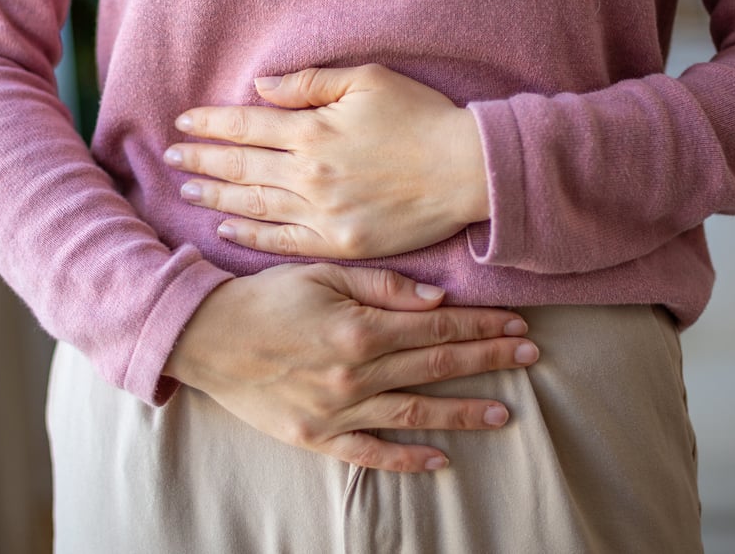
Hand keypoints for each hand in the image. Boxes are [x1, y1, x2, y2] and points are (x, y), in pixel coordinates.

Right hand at [163, 263, 538, 472]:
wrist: (203, 337)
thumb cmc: (263, 298)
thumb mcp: (321, 274)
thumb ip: (382, 288)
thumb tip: (436, 300)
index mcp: (360, 328)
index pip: (438, 326)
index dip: (482, 325)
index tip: (517, 324)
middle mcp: (356, 374)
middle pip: (437, 365)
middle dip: (489, 359)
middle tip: (530, 357)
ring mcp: (338, 411)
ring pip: (415, 414)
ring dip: (464, 412)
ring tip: (505, 413)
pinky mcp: (317, 437)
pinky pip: (370, 453)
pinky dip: (406, 459)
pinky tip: (440, 460)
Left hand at [164, 63, 489, 258]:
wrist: (468, 171)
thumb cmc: (423, 117)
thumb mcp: (369, 80)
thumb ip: (310, 83)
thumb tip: (261, 87)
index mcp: (313, 131)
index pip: (246, 125)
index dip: (210, 123)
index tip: (184, 122)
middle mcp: (309, 174)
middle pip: (240, 167)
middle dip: (200, 160)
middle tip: (170, 156)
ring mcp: (322, 213)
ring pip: (253, 205)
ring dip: (215, 198)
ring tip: (185, 191)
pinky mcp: (339, 244)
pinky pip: (283, 241)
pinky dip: (250, 236)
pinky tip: (226, 229)